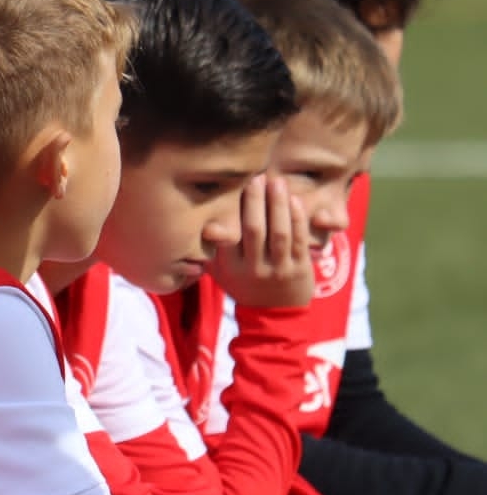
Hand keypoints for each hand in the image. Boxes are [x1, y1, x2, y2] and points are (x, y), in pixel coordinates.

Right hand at [210, 175, 313, 307]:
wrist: (274, 316)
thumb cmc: (244, 287)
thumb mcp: (220, 274)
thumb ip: (211, 251)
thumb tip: (194, 222)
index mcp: (231, 268)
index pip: (231, 234)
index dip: (233, 209)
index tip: (235, 186)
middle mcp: (254, 269)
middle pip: (254, 230)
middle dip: (255, 201)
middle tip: (256, 177)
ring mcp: (279, 269)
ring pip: (279, 233)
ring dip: (278, 205)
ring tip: (276, 182)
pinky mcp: (300, 269)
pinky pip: (299, 241)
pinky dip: (297, 219)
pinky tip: (294, 200)